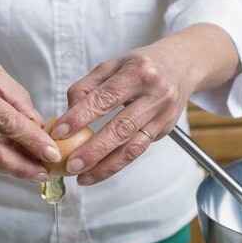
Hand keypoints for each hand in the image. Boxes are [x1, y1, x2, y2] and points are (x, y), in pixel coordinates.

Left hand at [50, 24, 239, 185]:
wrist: (182, 65)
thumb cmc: (141, 65)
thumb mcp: (113, 65)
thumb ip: (88, 87)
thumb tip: (67, 114)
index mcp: (137, 72)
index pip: (105, 98)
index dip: (80, 116)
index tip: (59, 132)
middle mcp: (154, 94)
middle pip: (122, 127)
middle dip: (94, 150)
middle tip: (71, 164)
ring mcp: (163, 115)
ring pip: (133, 147)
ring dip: (106, 166)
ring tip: (84, 177)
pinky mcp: (165, 130)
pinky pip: (138, 150)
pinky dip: (117, 164)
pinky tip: (99, 171)